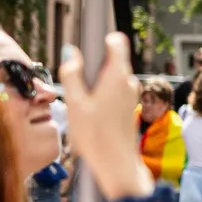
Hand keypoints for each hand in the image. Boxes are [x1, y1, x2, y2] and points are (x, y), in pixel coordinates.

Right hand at [59, 35, 152, 200]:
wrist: (116, 164)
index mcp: (118, 75)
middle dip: (92, 68)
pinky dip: (101, 96)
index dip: (103, 38)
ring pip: (110, 78)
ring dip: (95, 85)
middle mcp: (129, 81)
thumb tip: (71, 51)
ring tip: (84, 106)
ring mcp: (131, 94)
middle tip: (78, 89)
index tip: (89, 42)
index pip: (117, 42)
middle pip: (109, 60)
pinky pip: (113, 91)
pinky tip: (92, 115)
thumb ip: (72, 74)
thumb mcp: (75, 103)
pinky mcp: (129, 106)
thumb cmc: (95, 135)